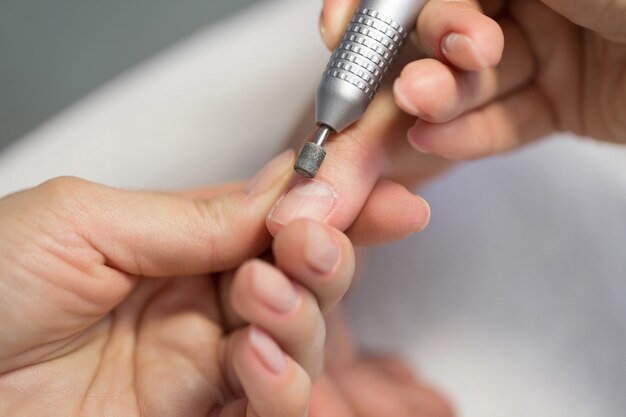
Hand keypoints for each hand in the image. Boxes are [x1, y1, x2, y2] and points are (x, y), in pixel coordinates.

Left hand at [0, 148, 431, 415]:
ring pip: (297, 346)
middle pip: (301, 283)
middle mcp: (200, 306)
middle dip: (324, 260)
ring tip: (262, 293)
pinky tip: (254, 354)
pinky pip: (266, 407)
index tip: (386, 200)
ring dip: (300, 318)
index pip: (275, 224)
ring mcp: (201, 369)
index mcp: (176, 247)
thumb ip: (192, 216)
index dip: (335, 211)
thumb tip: (278, 195)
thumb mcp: (83, 223)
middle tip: (312, 241)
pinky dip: (279, 383)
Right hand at [321, 0, 625, 159]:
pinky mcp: (562, 102)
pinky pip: (504, 120)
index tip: (344, 28)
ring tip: (423, 106)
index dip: (377, 4)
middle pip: (442, 29)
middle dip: (418, 54)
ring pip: (469, 78)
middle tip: (410, 79)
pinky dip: (469, 132)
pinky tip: (439, 137)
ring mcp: (546, 48)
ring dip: (437, 96)